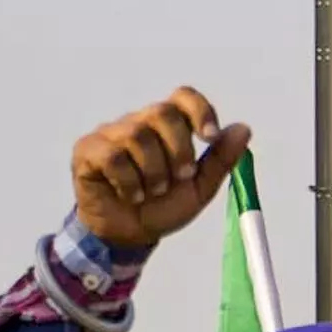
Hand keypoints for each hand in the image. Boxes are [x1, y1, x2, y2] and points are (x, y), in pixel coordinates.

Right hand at [69, 89, 247, 253]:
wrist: (130, 234)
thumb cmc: (163, 207)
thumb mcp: (200, 188)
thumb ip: (221, 159)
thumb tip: (243, 128)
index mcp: (168, 127)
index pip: (183, 97)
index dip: (199, 111)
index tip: (209, 138)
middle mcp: (138, 123)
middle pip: (162, 112)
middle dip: (178, 149)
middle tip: (181, 177)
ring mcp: (110, 134)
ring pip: (137, 136)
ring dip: (154, 173)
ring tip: (153, 192)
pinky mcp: (87, 150)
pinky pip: (113, 156)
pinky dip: (129, 182)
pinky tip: (131, 195)